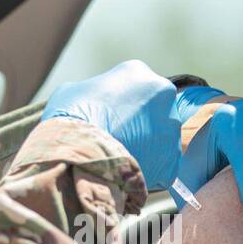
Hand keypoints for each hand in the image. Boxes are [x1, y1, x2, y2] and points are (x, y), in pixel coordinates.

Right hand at [42, 60, 180, 188]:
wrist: (78, 151)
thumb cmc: (70, 117)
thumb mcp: (75, 90)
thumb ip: (94, 91)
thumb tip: (95, 100)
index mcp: (139, 72)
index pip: (140, 88)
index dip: (126, 105)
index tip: (113, 118)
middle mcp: (163, 93)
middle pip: (157, 111)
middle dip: (142, 124)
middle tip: (120, 138)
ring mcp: (171, 127)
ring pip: (162, 139)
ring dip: (147, 148)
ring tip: (121, 157)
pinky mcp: (172, 159)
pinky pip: (163, 167)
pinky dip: (149, 171)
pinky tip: (127, 171)